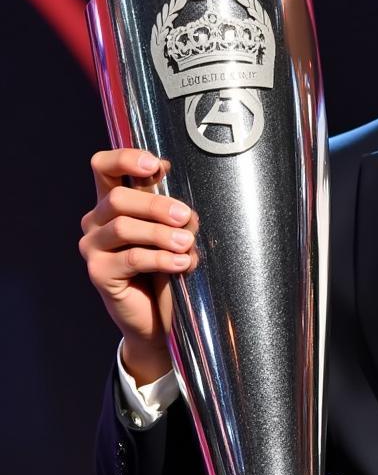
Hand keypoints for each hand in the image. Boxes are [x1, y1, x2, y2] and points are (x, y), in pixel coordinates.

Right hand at [78, 148, 197, 384]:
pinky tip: (182, 263)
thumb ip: (175, 213)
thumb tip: (185, 206)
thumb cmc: (168, 266)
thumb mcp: (174, 232)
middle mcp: (96, 221)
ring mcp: (93, 247)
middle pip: (119, 198)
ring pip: (124, 227)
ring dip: (161, 234)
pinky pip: (131, 258)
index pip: (103, 166)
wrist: (160, 315)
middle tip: (186, 217)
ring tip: (188, 244)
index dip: (125, 159)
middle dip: (156, 204)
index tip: (156, 165)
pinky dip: (161, 258)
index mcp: (113, 202)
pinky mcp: (98, 272)